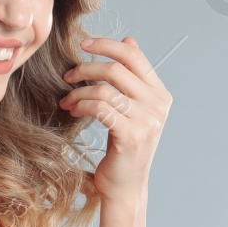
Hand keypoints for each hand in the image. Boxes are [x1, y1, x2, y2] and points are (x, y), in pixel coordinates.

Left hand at [58, 35, 170, 202]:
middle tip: (68, 76)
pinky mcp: (131, 135)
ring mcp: (147, 121)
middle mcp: (158, 105)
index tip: (84, 44)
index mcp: (160, 94)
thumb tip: (129, 39)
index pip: (135, 56)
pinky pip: (100, 108)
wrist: (125, 186)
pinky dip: (81, 105)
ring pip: (105, 89)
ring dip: (79, 91)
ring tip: (67, 100)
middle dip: (86, 67)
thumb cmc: (123, 148)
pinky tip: (73, 110)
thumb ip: (131, 78)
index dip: (107, 45)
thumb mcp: (130, 109)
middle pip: (117, 68)